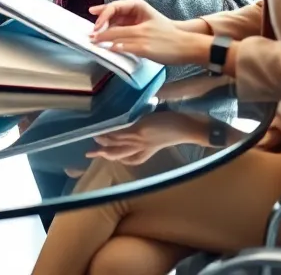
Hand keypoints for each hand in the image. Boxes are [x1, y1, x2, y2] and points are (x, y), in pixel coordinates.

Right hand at [87, 112, 203, 164]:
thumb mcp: (165, 133)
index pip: (134, 157)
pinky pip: (121, 134)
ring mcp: (141, 139)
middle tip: (90, 154)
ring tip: (94, 140)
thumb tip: (146, 122)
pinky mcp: (140, 131)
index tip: (110, 156)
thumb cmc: (181, 127)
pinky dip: (110, 134)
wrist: (190, 128)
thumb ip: (153, 130)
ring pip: (118, 144)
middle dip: (105, 155)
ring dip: (104, 143)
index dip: (121, 158)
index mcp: (151, 148)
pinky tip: (102, 132)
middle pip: (121, 154)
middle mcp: (144, 147)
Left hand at [88, 0, 211, 65]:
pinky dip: (116, 48)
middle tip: (89, 37)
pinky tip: (110, 50)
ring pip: (117, 37)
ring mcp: (143, 35)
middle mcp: (140, 21)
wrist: (186, 44)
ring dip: (104, 41)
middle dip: (99, 32)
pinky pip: (126, 47)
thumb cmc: (167, 33)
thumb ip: (131, 22)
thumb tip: (111, 29)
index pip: (115, 8)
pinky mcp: (145, 48)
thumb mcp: (148, 20)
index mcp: (141, 8)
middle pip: (113, 26)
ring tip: (94, 44)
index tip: (93, 21)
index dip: (102, 14)